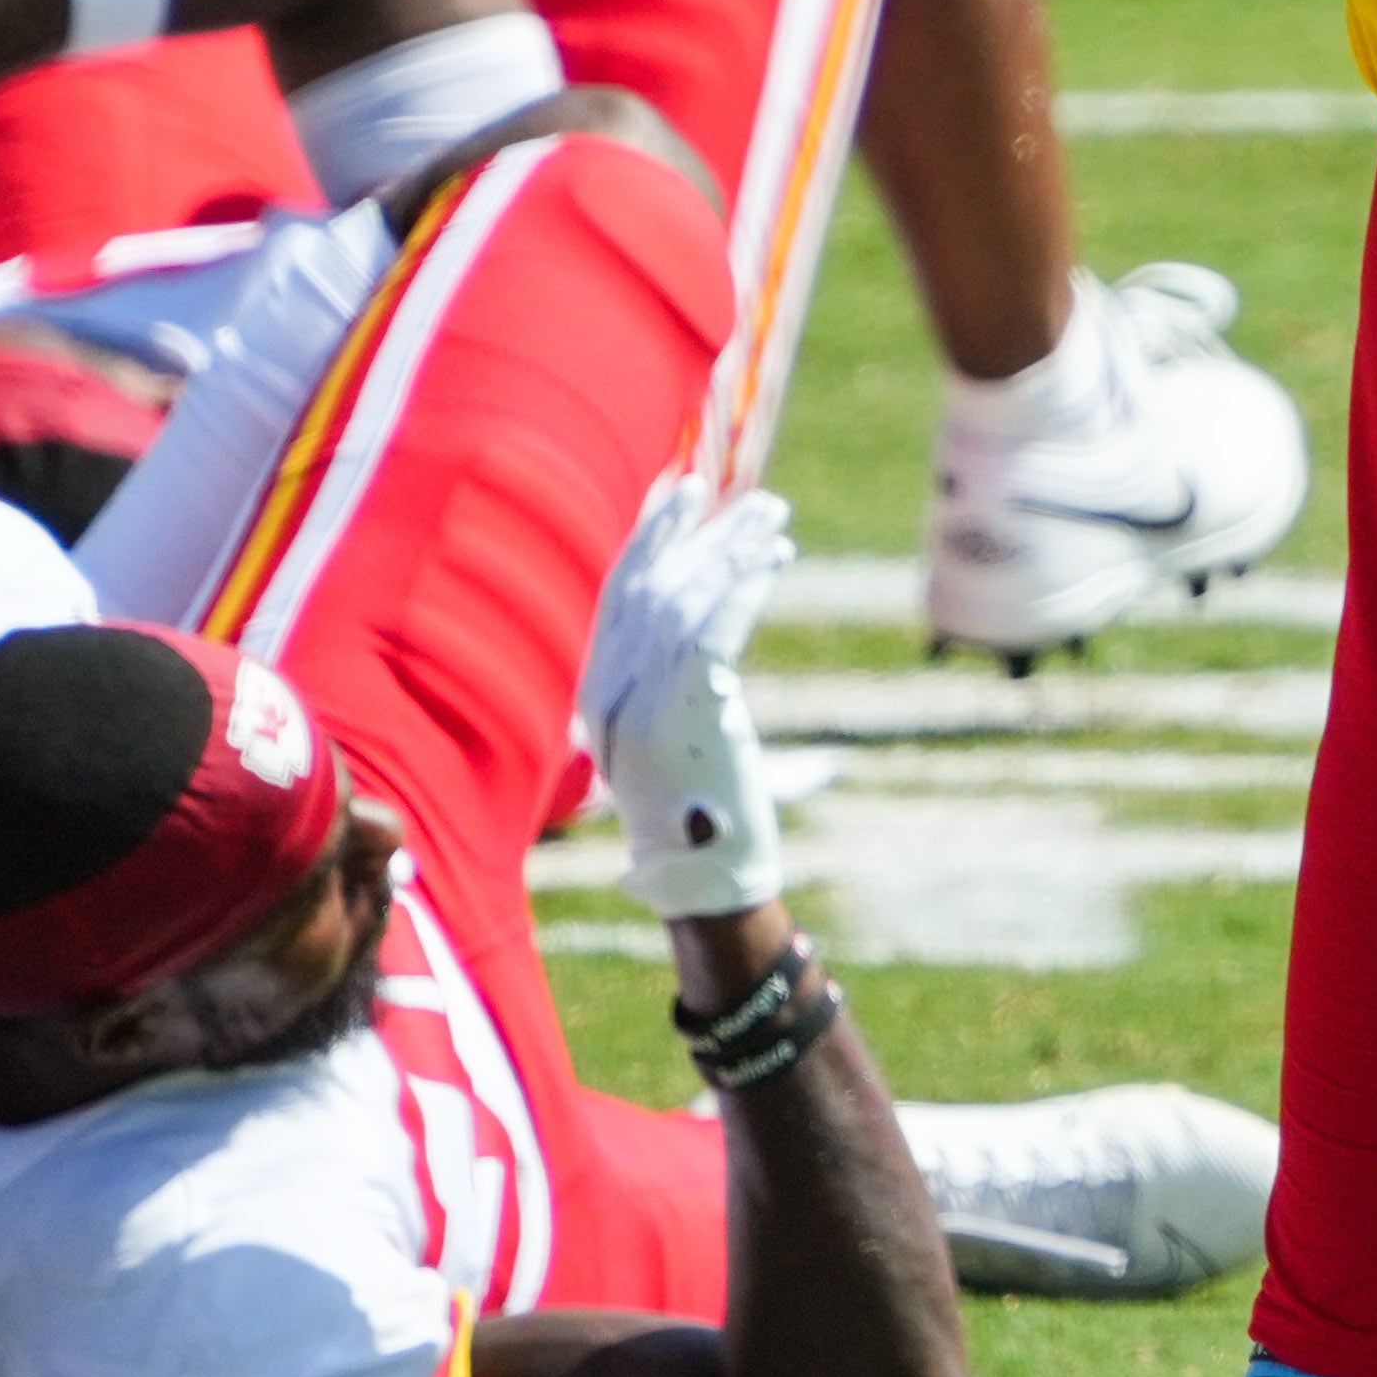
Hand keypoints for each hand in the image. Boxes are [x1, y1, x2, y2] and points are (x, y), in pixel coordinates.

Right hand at [580, 476, 795, 917]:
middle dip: (702, 532)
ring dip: (735, 549)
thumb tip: (742, 685)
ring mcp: (642, 701)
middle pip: (654, 584)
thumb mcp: (683, 755)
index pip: (620, 593)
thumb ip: (694, 709)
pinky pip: (715, 626)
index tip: (683, 491)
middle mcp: (610, 692)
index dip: (651, 538)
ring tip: (777, 519)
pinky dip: (746, 585)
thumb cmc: (707, 829)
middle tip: (751, 498)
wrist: (706, 884)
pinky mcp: (685, 709)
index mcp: (599, 696)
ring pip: (688, 597)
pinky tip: (777, 558)